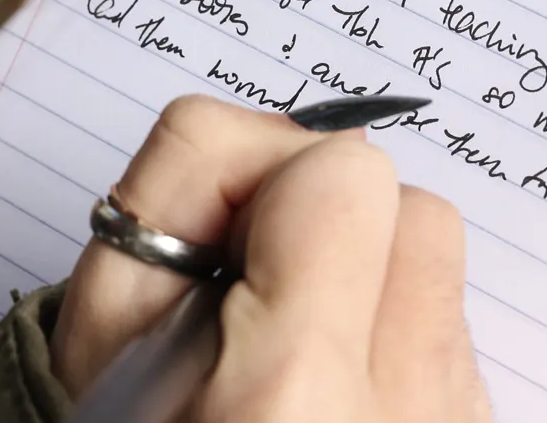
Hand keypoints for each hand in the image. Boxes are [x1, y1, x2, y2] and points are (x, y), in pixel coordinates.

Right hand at [51, 95, 489, 421]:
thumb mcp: (104, 363)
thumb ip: (163, 233)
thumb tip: (247, 150)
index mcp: (291, 402)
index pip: (336, 173)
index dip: (250, 179)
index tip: (195, 245)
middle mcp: (407, 416)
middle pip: (412, 211)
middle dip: (316, 221)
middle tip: (231, 295)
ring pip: (434, 277)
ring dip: (356, 284)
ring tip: (273, 362)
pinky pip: (442, 348)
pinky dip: (384, 349)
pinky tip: (318, 411)